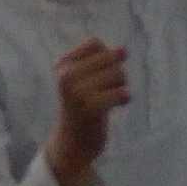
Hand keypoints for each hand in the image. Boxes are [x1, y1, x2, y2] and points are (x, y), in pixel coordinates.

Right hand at [46, 39, 129, 185]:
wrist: (72, 141)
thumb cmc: (80, 107)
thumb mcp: (82, 80)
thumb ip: (100, 62)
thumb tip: (123, 49)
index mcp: (62, 66)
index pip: (93, 44)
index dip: (105, 56)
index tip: (99, 73)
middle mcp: (66, 76)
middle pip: (110, 58)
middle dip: (117, 71)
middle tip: (109, 88)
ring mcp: (78, 92)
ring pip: (118, 74)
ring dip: (122, 86)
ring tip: (112, 97)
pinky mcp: (91, 108)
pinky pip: (122, 93)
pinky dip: (124, 98)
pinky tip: (117, 106)